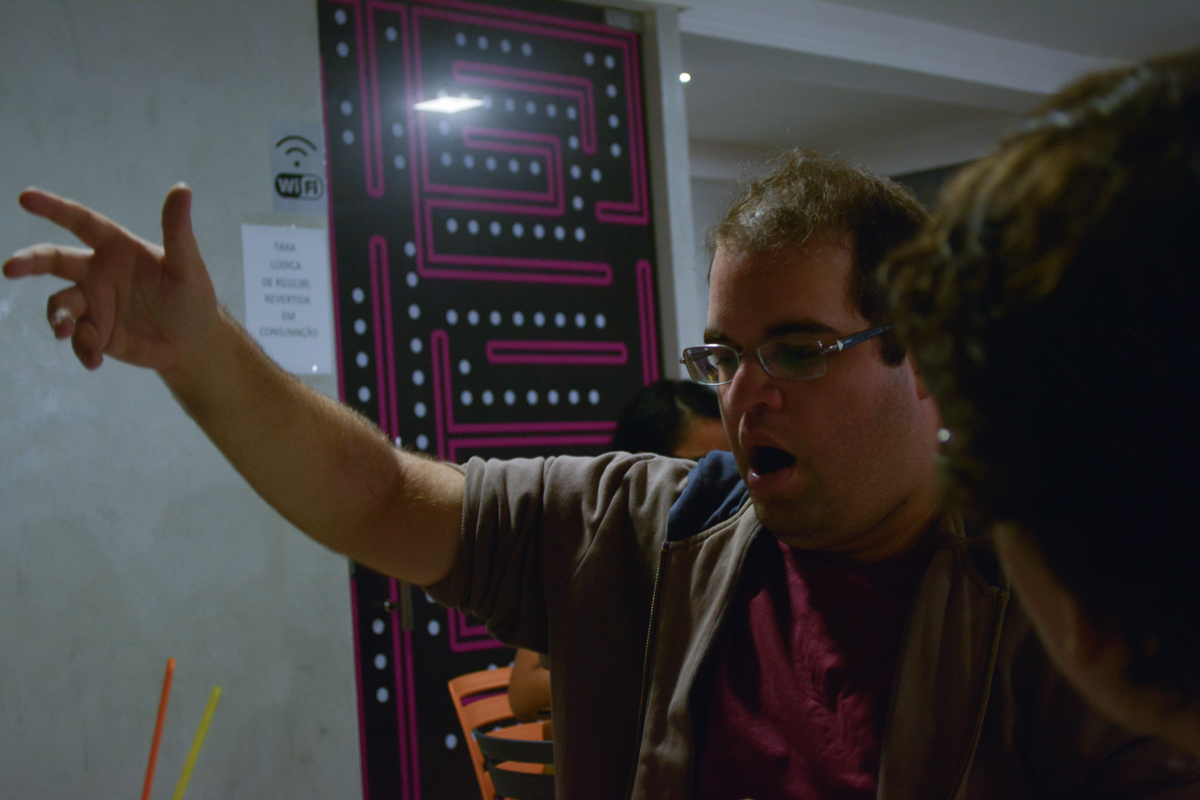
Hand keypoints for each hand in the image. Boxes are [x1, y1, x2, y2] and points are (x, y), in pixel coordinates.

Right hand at [3, 184, 218, 372]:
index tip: (25, 197)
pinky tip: (94, 361)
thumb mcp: (187, 265)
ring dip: (59, 318)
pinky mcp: (95, 333)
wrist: (193, 342)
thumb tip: (182, 188)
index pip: (81, 222)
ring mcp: (93, 303)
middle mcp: (97, 271)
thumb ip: (177, 230)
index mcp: (116, 248)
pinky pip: (77, 338)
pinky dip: (81, 349)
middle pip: (54, 259)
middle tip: (11, 268)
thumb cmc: (192, 296)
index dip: (54, 208)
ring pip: (60, 304)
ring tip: (66, 330)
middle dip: (29, 261)